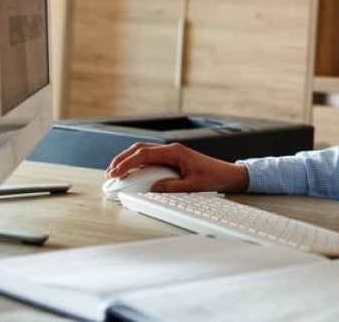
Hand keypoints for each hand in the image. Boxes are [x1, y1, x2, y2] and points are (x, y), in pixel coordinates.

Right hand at [105, 142, 248, 193]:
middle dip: (122, 160)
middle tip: (109, 174)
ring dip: (128, 161)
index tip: (115, 173)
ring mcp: (171, 154)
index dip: (127, 163)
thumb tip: (153, 187)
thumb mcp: (192, 186)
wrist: (228, 175)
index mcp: (175, 152)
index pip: (144, 154)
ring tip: (116, 174)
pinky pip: (151, 159)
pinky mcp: (173, 160)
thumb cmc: (214, 177)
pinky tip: (131, 173)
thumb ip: (172, 187)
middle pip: (139, 150)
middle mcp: (172, 150)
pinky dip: (138, 164)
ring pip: (143, 153)